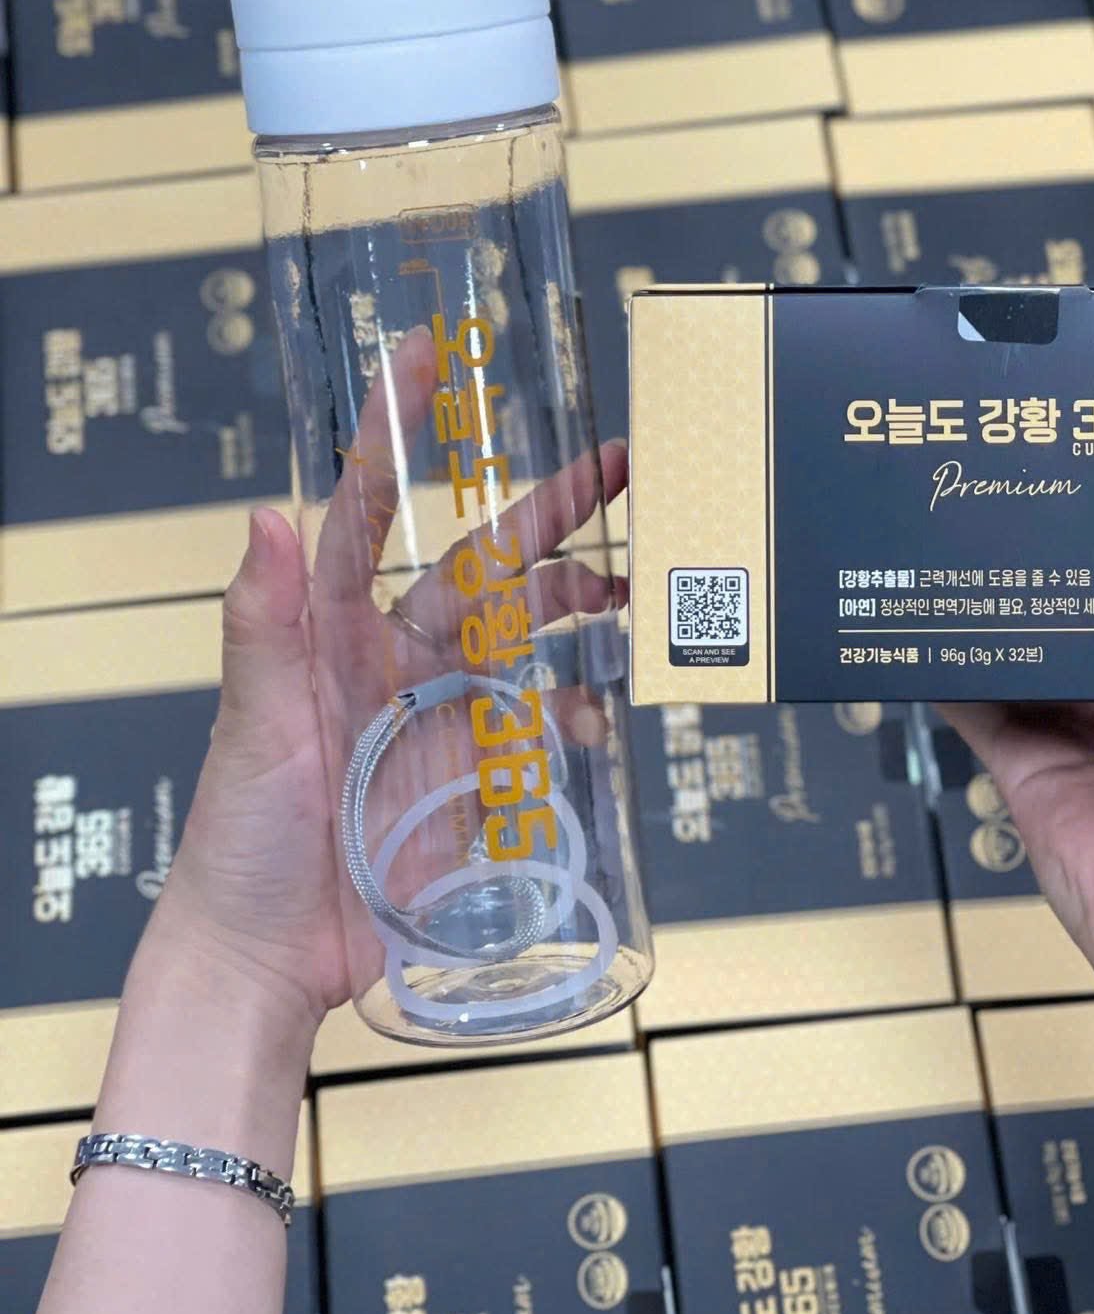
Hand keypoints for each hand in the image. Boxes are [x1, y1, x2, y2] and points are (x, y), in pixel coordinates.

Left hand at [148, 340, 627, 1029]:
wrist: (270, 956)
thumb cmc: (241, 836)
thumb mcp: (252, 724)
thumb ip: (262, 625)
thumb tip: (263, 518)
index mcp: (331, 626)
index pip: (367, 508)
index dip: (394, 431)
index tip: (424, 357)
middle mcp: (391, 655)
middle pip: (482, 562)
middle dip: (548, 510)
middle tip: (616, 465)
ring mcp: (437, 711)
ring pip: (524, 633)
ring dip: (577, 605)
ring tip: (631, 592)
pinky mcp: (472, 770)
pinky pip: (538, 722)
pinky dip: (574, 712)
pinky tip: (596, 716)